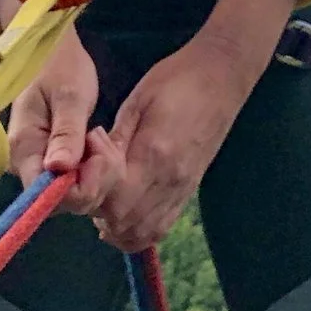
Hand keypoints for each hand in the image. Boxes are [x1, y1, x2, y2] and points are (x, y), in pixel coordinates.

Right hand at [5, 24, 118, 215]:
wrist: (52, 50)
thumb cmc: (59, 66)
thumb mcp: (69, 96)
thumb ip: (66, 134)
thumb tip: (58, 171)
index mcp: (23, 149)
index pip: (45, 195)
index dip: (77, 189)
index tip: (98, 159)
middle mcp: (25, 165)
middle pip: (60, 200)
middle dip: (92, 180)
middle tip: (103, 141)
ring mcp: (38, 164)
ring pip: (70, 192)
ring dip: (95, 172)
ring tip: (101, 137)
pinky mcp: (52, 161)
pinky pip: (73, 179)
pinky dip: (91, 167)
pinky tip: (98, 143)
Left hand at [87, 40, 253, 252]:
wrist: (223, 76)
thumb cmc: (176, 80)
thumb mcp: (137, 102)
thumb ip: (114, 141)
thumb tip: (90, 166)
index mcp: (154, 154)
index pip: (114, 200)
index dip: (92, 190)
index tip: (88, 164)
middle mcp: (169, 181)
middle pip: (124, 224)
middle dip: (98, 211)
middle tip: (92, 182)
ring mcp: (182, 189)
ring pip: (141, 234)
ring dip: (115, 226)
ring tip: (105, 200)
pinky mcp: (189, 190)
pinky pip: (160, 228)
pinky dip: (137, 230)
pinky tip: (126, 211)